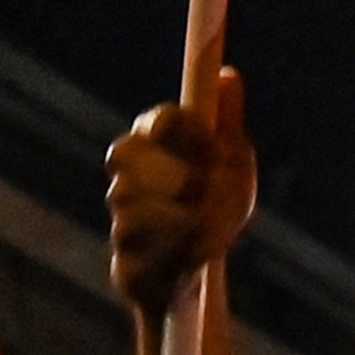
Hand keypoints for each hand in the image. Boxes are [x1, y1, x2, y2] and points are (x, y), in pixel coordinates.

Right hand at [103, 74, 255, 318]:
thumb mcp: (233, 167)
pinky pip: (138, 250)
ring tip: (208, 228)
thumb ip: (226, 123)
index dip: (179, 126)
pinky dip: (172, 252)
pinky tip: (191, 256)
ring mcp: (121, 221)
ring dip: (177, 214)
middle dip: (172, 169)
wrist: (199, 279)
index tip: (210, 143)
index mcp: (158, 151)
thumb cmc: (216, 210)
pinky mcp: (122, 267)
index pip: (159, 120)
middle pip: (123, 151)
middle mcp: (130, 181)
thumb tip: (228, 75)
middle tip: (209, 185)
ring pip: (128, 202)